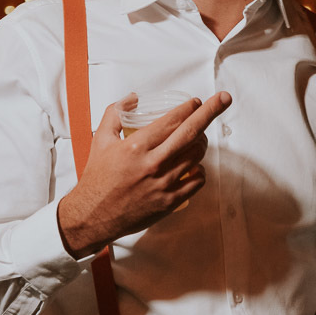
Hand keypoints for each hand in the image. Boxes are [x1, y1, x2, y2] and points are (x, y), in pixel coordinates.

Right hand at [57, 91, 231, 258]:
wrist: (92, 217)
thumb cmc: (97, 178)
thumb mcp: (100, 140)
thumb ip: (115, 114)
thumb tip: (134, 97)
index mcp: (136, 147)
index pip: (171, 120)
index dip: (188, 108)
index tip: (197, 101)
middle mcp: (153, 164)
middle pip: (191, 133)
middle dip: (211, 112)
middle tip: (223, 99)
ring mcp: (164, 184)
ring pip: (197, 155)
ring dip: (203, 142)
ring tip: (200, 136)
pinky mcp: (170, 202)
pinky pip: (197, 181)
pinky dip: (200, 169)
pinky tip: (195, 164)